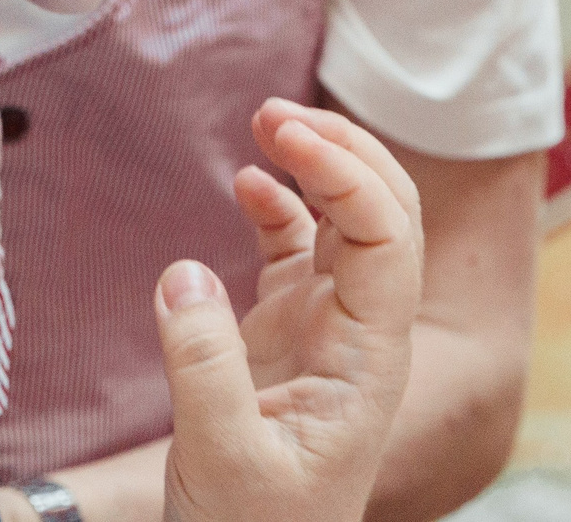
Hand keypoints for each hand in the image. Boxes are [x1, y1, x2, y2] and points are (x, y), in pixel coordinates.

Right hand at [157, 99, 422, 521]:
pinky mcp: (286, 333)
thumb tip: (183, 272)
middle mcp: (360, 330)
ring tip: (264, 121)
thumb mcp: (222, 458)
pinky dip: (281, 204)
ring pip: (346, 220)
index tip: (283, 136)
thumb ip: (204, 367)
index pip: (387, 237)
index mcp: (369, 357)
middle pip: (385, 211)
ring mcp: (326, 327)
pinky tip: (248, 181)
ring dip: (317, 163)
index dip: (347, 173)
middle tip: (273, 112)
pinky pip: (297, 249)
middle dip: (343, 149)